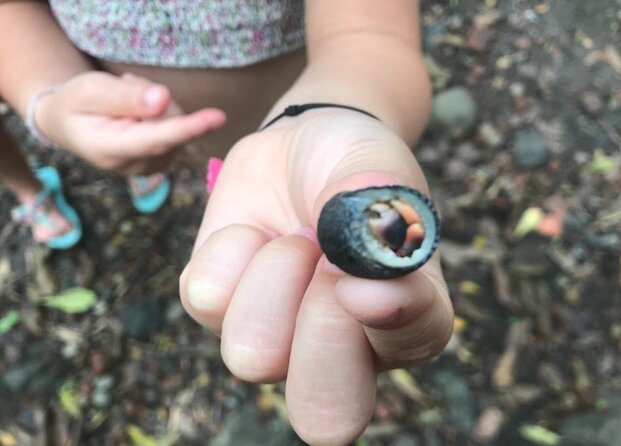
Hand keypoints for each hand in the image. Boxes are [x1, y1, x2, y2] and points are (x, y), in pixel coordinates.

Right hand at [34, 71, 225, 174]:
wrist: (69, 123)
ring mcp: (152, 166)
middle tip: (126, 85)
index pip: (156, 138)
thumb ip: (125, 97)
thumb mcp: (90, 90)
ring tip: (128, 100)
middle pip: (170, 124)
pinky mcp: (164, 160)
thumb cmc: (76, 103)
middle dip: (156, 98)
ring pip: (177, 123)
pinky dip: (163, 115)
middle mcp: (136, 166)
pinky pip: (179, 128)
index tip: (218, 117)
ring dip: (159, 104)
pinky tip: (139, 113)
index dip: (187, 127)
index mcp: (111, 151)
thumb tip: (163, 100)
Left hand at [179, 109, 452, 444]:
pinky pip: (205, 300)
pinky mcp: (220, 311)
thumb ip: (380, 208)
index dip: (384, 315)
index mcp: (408, 318)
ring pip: (252, 355)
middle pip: (324, 416)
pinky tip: (255, 234)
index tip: (359, 274)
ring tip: (295, 236)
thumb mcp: (375, 165)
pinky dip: (228, 252)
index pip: (411, 346)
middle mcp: (345, 349)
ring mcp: (277, 339)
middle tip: (323, 264)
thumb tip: (374, 263)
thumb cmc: (352, 160)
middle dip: (317, 332)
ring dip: (273, 275)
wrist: (298, 144)